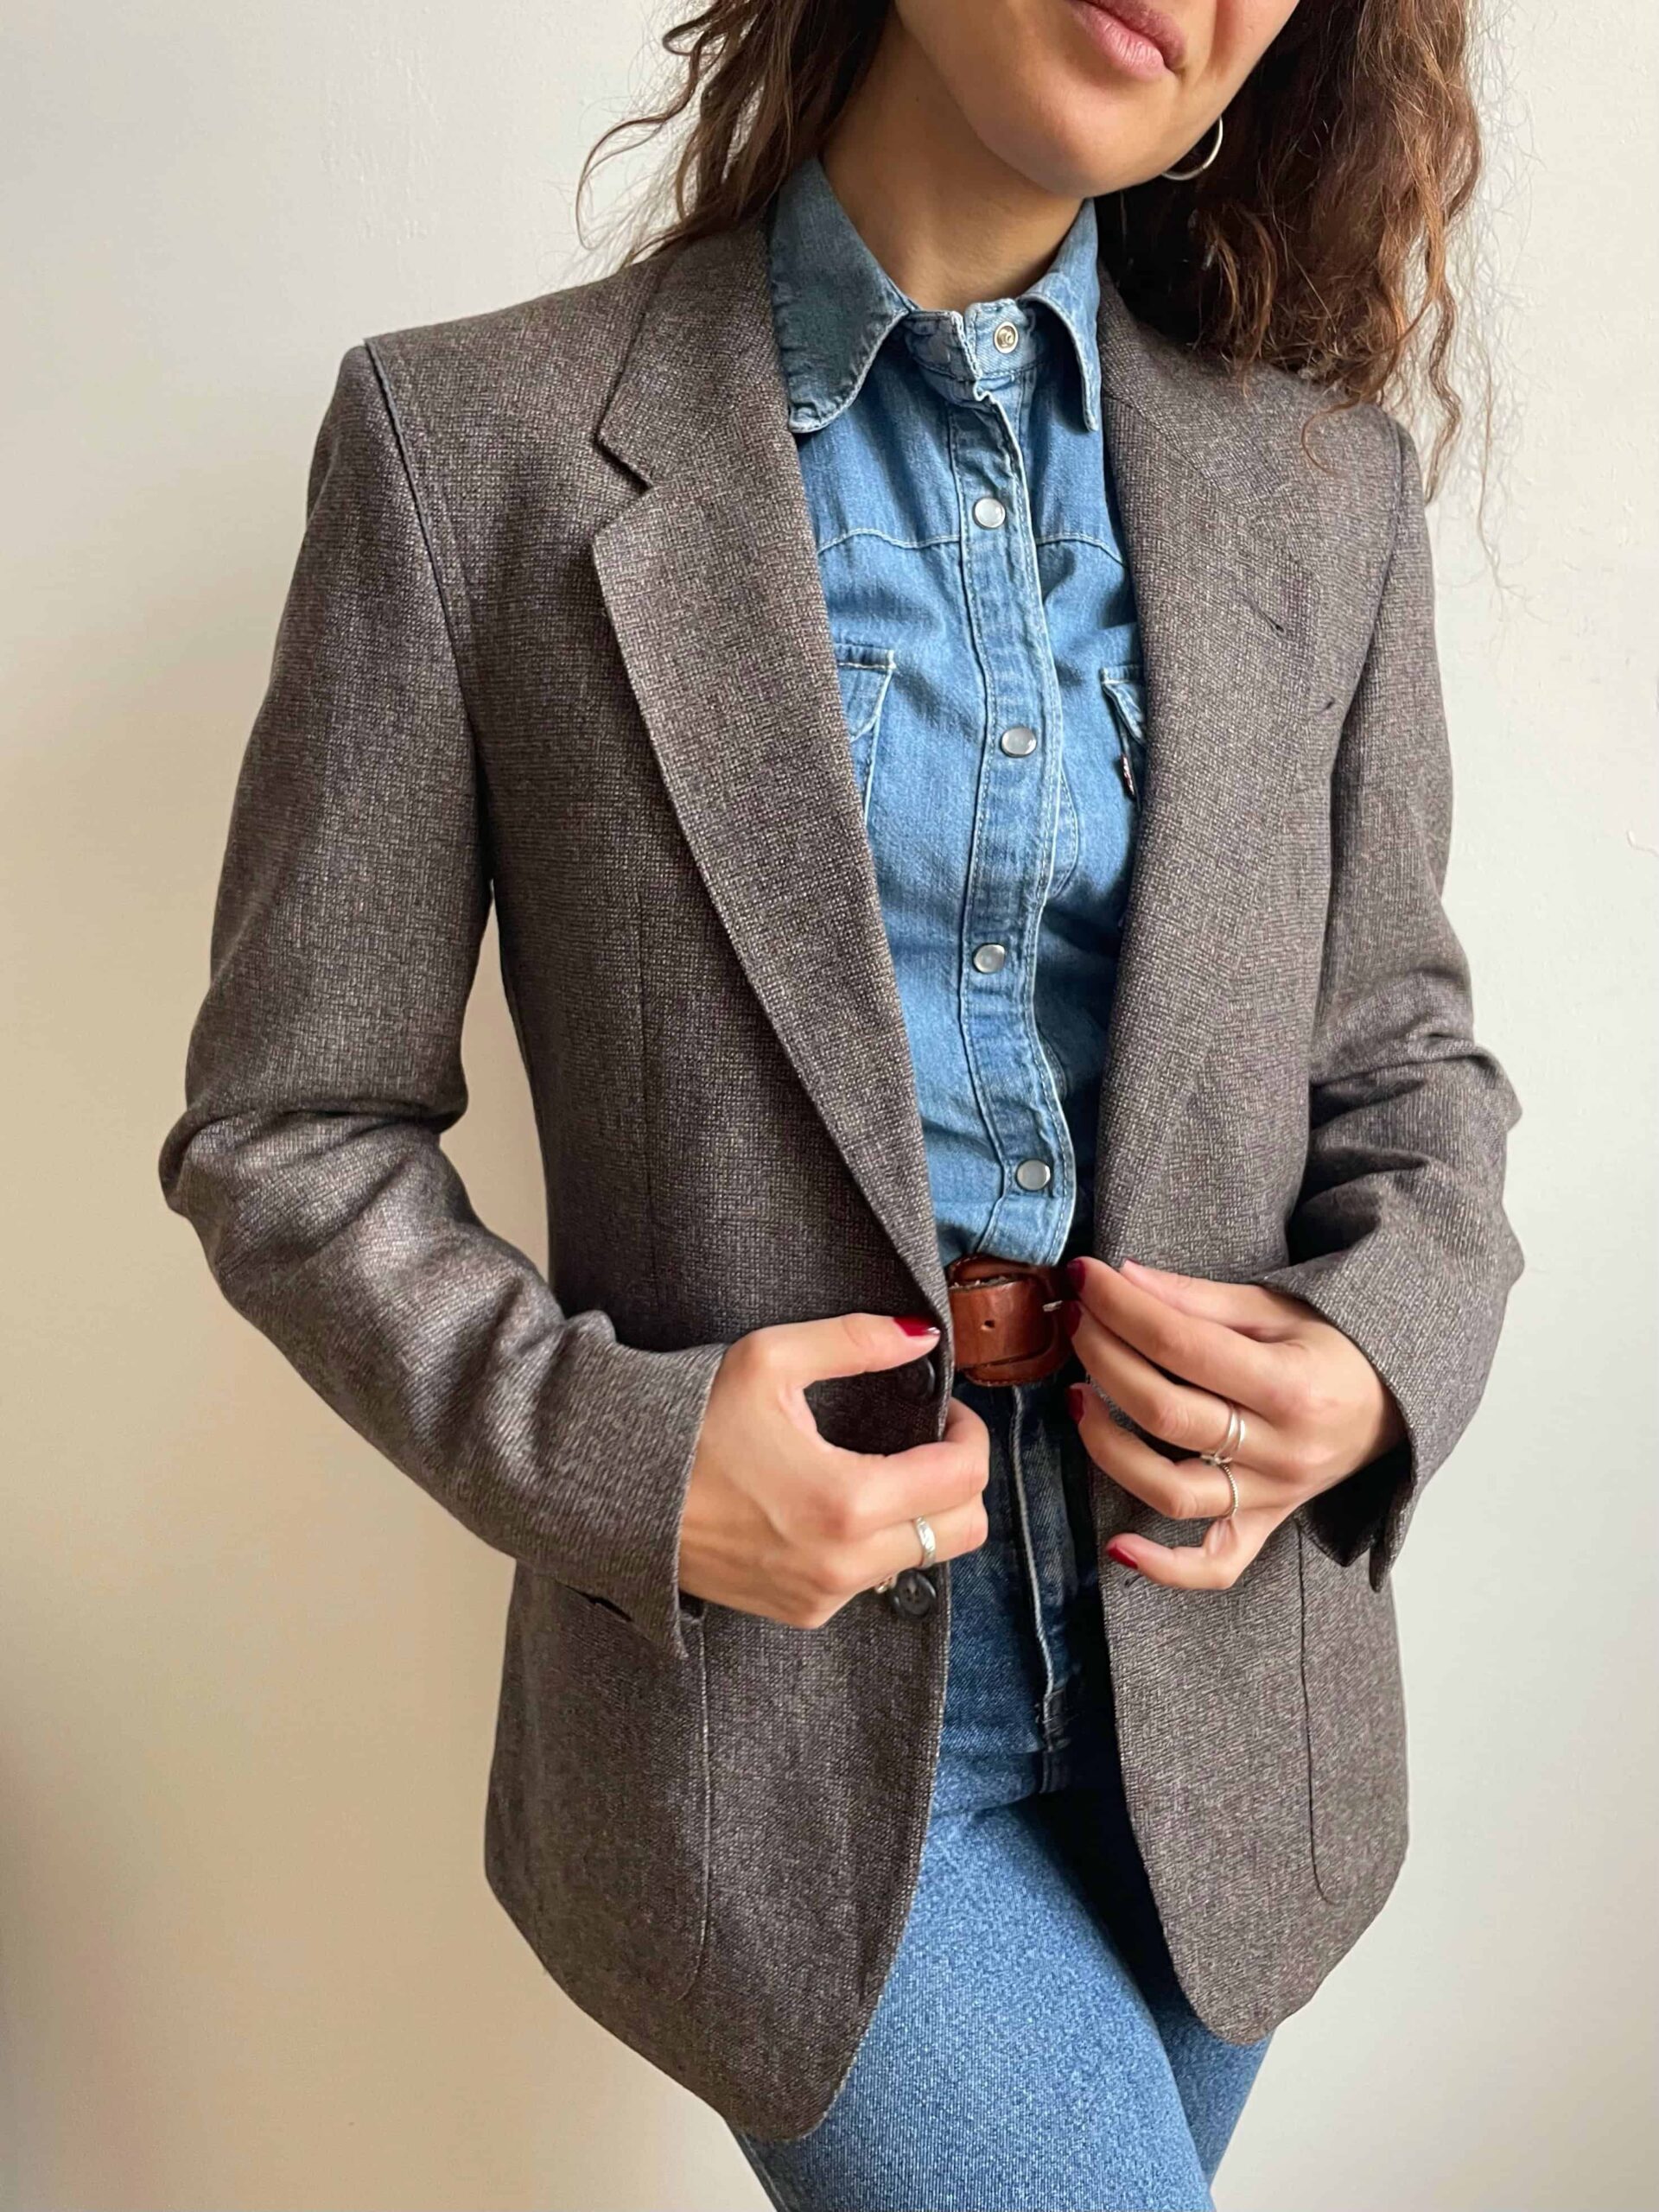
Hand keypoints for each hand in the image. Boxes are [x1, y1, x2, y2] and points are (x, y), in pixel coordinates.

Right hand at [679, 1312, 990, 1626]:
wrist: (620, 1496)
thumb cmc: (691, 1423)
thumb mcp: (771, 1359)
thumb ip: (857, 1340)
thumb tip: (923, 1338)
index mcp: (849, 1500)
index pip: (964, 1478)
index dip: (970, 1434)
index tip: (947, 1411)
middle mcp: (846, 1562)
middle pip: (964, 1532)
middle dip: (960, 1481)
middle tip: (927, 1442)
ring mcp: (825, 1595)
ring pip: (922, 1558)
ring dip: (920, 1514)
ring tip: (880, 1469)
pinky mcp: (804, 1613)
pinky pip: (874, 1580)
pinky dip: (877, 1543)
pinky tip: (837, 1506)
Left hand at [1062, 1256, 1405, 1590]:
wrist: (1393, 1402)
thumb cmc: (1332, 1349)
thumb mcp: (1277, 1309)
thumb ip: (1199, 1299)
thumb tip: (1123, 1279)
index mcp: (1290, 1385)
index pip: (1181, 1346)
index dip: (1122, 1309)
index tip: (1085, 1278)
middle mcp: (1282, 1449)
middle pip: (1166, 1412)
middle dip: (1104, 1360)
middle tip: (1074, 1322)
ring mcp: (1272, 1496)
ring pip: (1173, 1491)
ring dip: (1108, 1447)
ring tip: (1075, 1398)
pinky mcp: (1265, 1526)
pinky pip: (1214, 1565)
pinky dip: (1164, 1567)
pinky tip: (1116, 1545)